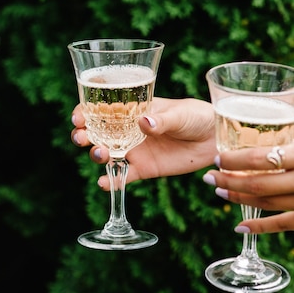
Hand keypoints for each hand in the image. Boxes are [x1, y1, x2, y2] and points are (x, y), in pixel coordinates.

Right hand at [71, 97, 216, 186]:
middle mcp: (129, 130)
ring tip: (101, 153)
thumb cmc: (197, 116)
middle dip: (83, 135)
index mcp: (133, 110)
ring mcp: (135, 150)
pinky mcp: (145, 168)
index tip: (79, 116)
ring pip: (106, 154)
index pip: (102, 110)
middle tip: (82, 137)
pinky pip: (124, 176)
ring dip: (97, 154)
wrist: (215, 138)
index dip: (85, 112)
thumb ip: (162, 120)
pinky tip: (104, 183)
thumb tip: (144, 123)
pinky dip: (112, 181)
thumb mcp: (181, 114)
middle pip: (97, 133)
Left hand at [204, 136, 293, 233]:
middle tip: (210, 176)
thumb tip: (266, 150)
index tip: (219, 156)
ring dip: (238, 198)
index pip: (259, 157)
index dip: (234, 158)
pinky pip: (282, 224)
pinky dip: (259, 226)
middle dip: (227, 179)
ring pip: (264, 202)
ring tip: (220, 191)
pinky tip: (240, 225)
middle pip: (255, 182)